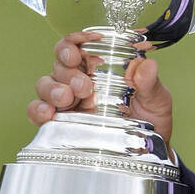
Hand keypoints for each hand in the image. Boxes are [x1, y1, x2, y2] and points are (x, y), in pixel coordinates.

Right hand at [27, 31, 173, 150]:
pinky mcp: (59, 123)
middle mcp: (80, 81)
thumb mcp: (157, 99)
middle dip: (67, 69)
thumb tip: (147, 66)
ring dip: (53, 88)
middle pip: (60, 63)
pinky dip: (38, 110)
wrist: (146, 153)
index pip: (79, 45)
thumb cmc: (150, 119)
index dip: (76, 40)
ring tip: (67, 98)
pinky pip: (38, 112)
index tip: (82, 44)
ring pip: (46, 84)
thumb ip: (150, 83)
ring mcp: (68, 101)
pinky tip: (47, 113)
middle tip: (83, 84)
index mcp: (100, 68)